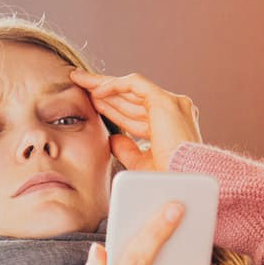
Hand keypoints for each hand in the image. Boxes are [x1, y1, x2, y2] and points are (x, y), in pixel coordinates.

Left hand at [70, 67, 202, 171]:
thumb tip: (112, 138)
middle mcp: (173, 111)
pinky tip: (96, 90)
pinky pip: (135, 84)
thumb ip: (128, 149)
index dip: (112, 107)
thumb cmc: (167, 179)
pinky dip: (114, 85)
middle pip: (131, 97)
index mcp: (170, 126)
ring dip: (104, 84)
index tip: (90, 103)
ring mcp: (172, 104)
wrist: (184, 184)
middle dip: (104, 91)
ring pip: (131, 87)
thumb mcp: (141, 163)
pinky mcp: (166, 101)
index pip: (136, 111)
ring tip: (80, 80)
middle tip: (79, 82)